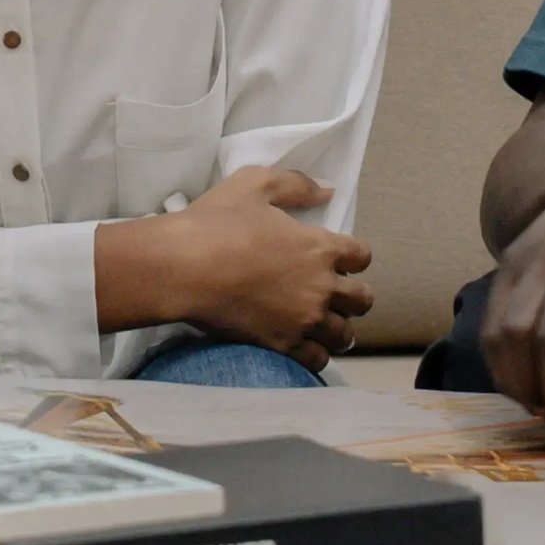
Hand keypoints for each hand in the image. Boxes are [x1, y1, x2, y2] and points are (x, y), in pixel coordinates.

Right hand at [99, 167, 375, 367]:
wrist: (182, 268)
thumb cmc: (217, 222)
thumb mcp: (255, 184)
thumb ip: (297, 185)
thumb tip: (328, 191)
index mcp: (320, 247)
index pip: (362, 256)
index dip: (354, 256)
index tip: (341, 259)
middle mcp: (321, 287)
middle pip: (361, 300)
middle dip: (353, 296)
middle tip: (337, 295)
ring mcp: (304, 320)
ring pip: (343, 335)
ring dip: (338, 329)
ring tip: (326, 326)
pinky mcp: (283, 345)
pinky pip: (317, 360)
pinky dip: (317, 355)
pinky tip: (307, 347)